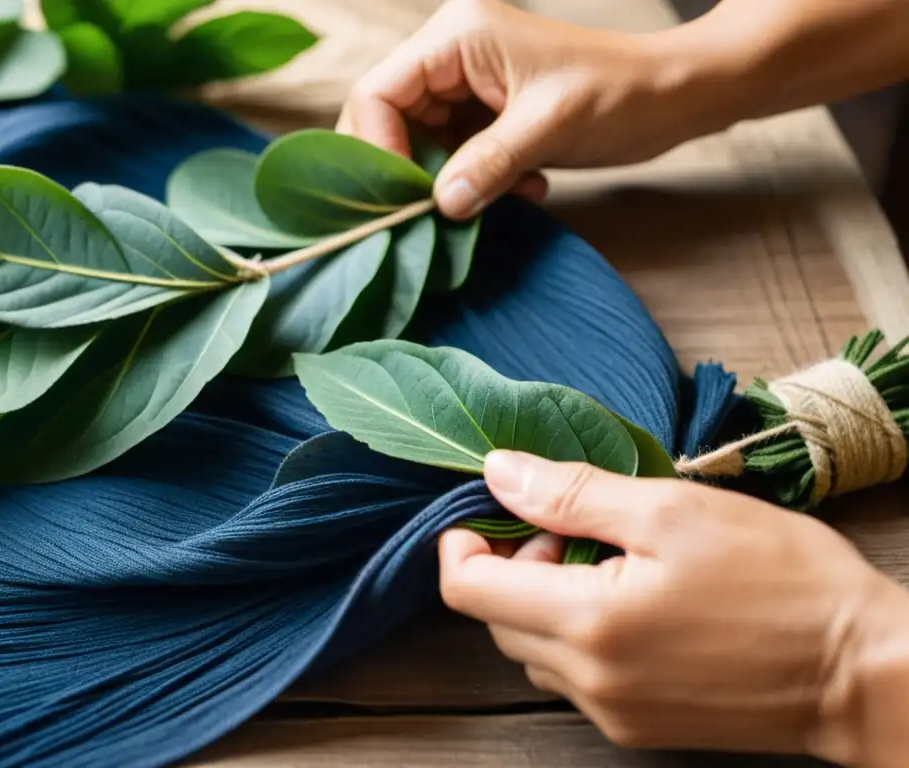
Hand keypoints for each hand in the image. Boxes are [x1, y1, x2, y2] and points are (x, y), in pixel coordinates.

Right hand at [336, 0, 712, 218]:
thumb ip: (488, 163)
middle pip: (391, 122)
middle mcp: (452, 56)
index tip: (404, 198)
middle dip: (411, 171)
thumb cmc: (619, 93)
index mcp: (457, 36)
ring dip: (451, 182)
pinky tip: (525, 189)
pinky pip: (455, 157)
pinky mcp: (486, 115)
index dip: (376, 148)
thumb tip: (438, 205)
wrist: (672, 97)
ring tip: (501, 195)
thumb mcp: (548, 126)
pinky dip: (478, 183)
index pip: (378, 93)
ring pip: (421, 146)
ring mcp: (468, 87)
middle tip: (434, 211)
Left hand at [438, 451, 908, 764]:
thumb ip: (572, 493)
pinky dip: (577, 632)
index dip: (461, 542)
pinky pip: (573, 675)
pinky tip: (632, 601)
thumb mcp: (672, 511)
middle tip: (577, 526)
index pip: (468, 590)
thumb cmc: (779, 578)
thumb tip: (496, 471)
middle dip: (514, 564)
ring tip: (612, 560)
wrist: (861, 671)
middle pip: (496, 618)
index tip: (493, 507)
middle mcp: (588, 681)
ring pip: (532, 648)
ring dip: (545, 599)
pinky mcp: (637, 726)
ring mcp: (612, 712)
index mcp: (588, 624)